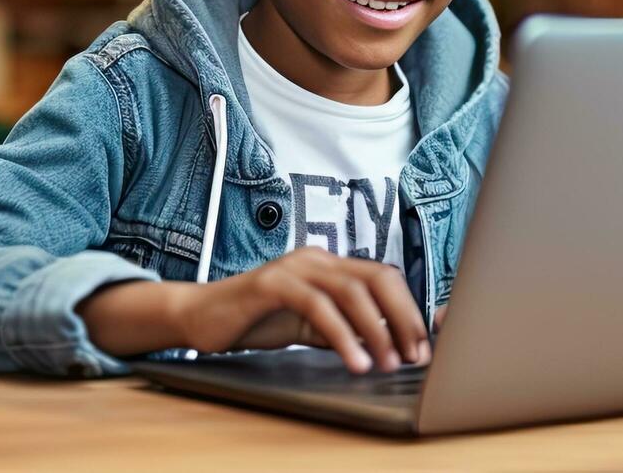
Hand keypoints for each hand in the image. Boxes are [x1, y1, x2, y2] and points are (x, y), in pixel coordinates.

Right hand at [173, 248, 428, 373]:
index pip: (384, 277)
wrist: (201, 317)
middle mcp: (317, 259)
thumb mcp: (311, 325)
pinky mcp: (272, 283)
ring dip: (376, 330)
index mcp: (329, 264)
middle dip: (402, 317)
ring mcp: (294, 267)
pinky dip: (342, 336)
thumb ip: (346, 328)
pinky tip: (354, 361)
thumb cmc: (257, 320)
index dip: (408, 310)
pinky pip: (318, 307)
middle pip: (377, 278)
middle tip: (414, 355)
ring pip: (352, 291)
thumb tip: (389, 345)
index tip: (422, 346)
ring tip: (386, 364)